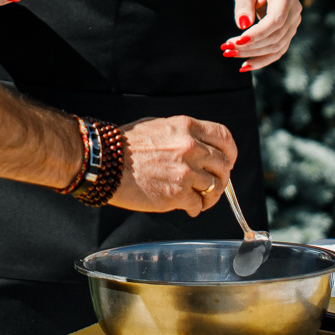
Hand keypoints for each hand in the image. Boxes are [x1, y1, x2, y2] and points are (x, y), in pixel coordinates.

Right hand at [109, 116, 236, 216]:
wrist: (105, 162)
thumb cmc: (126, 145)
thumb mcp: (159, 126)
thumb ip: (183, 135)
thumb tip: (201, 148)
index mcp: (187, 128)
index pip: (224, 137)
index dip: (230, 152)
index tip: (228, 162)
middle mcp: (191, 147)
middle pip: (223, 165)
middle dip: (221, 177)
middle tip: (212, 185)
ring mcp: (185, 171)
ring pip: (214, 187)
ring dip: (210, 196)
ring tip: (199, 199)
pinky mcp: (177, 193)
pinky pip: (198, 204)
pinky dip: (195, 208)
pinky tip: (188, 207)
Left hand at [224, 0, 300, 71]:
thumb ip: (244, 5)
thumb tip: (243, 25)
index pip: (275, 21)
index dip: (258, 34)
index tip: (237, 41)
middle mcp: (294, 11)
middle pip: (275, 36)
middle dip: (250, 46)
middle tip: (226, 48)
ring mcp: (294, 23)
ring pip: (277, 47)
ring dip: (253, 55)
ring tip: (230, 54)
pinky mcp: (288, 32)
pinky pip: (278, 50)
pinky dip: (262, 59)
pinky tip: (245, 65)